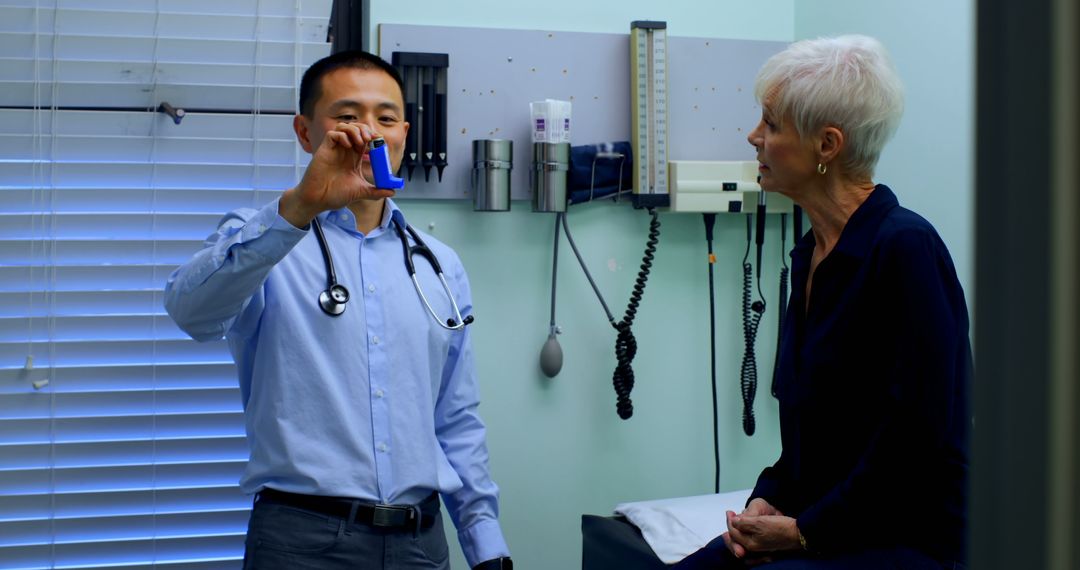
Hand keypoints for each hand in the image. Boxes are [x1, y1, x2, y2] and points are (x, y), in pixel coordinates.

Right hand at [280, 122, 395, 226]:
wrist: (319, 200)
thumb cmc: (336, 194)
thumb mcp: (361, 191)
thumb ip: (376, 191)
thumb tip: (392, 191)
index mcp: (354, 158)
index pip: (365, 140)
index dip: (374, 137)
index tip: (380, 141)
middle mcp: (345, 151)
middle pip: (356, 129)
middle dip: (365, 130)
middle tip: (371, 139)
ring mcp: (334, 149)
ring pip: (344, 127)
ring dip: (354, 130)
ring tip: (360, 142)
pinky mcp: (324, 150)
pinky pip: (333, 134)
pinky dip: (342, 136)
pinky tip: (347, 146)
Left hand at [721, 499, 784, 559]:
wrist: (798, 533)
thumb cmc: (780, 528)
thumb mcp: (760, 523)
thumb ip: (744, 523)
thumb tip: (733, 521)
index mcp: (750, 543)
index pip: (733, 532)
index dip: (730, 520)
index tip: (729, 511)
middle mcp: (753, 547)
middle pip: (736, 537)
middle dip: (731, 526)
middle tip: (730, 514)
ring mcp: (760, 545)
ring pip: (742, 536)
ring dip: (738, 527)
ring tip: (736, 518)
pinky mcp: (765, 542)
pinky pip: (750, 536)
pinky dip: (746, 529)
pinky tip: (747, 523)